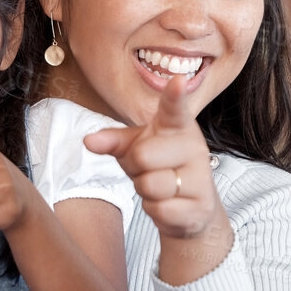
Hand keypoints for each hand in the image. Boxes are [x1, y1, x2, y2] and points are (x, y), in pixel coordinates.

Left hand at [82, 73, 225, 241]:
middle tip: (149, 170)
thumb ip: (113, 141)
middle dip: (136, 169)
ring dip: (145, 191)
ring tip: (160, 188)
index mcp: (177, 126)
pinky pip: (159, 209)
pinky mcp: (201, 205)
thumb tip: (89, 140)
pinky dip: (155, 210)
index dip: (175, 95)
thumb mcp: (135, 147)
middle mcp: (194, 146)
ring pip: (150, 185)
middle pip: (142, 156)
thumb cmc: (160, 166)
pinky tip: (169, 205)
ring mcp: (201, 176)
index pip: (175, 108)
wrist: (191, 207)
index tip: (178, 80)